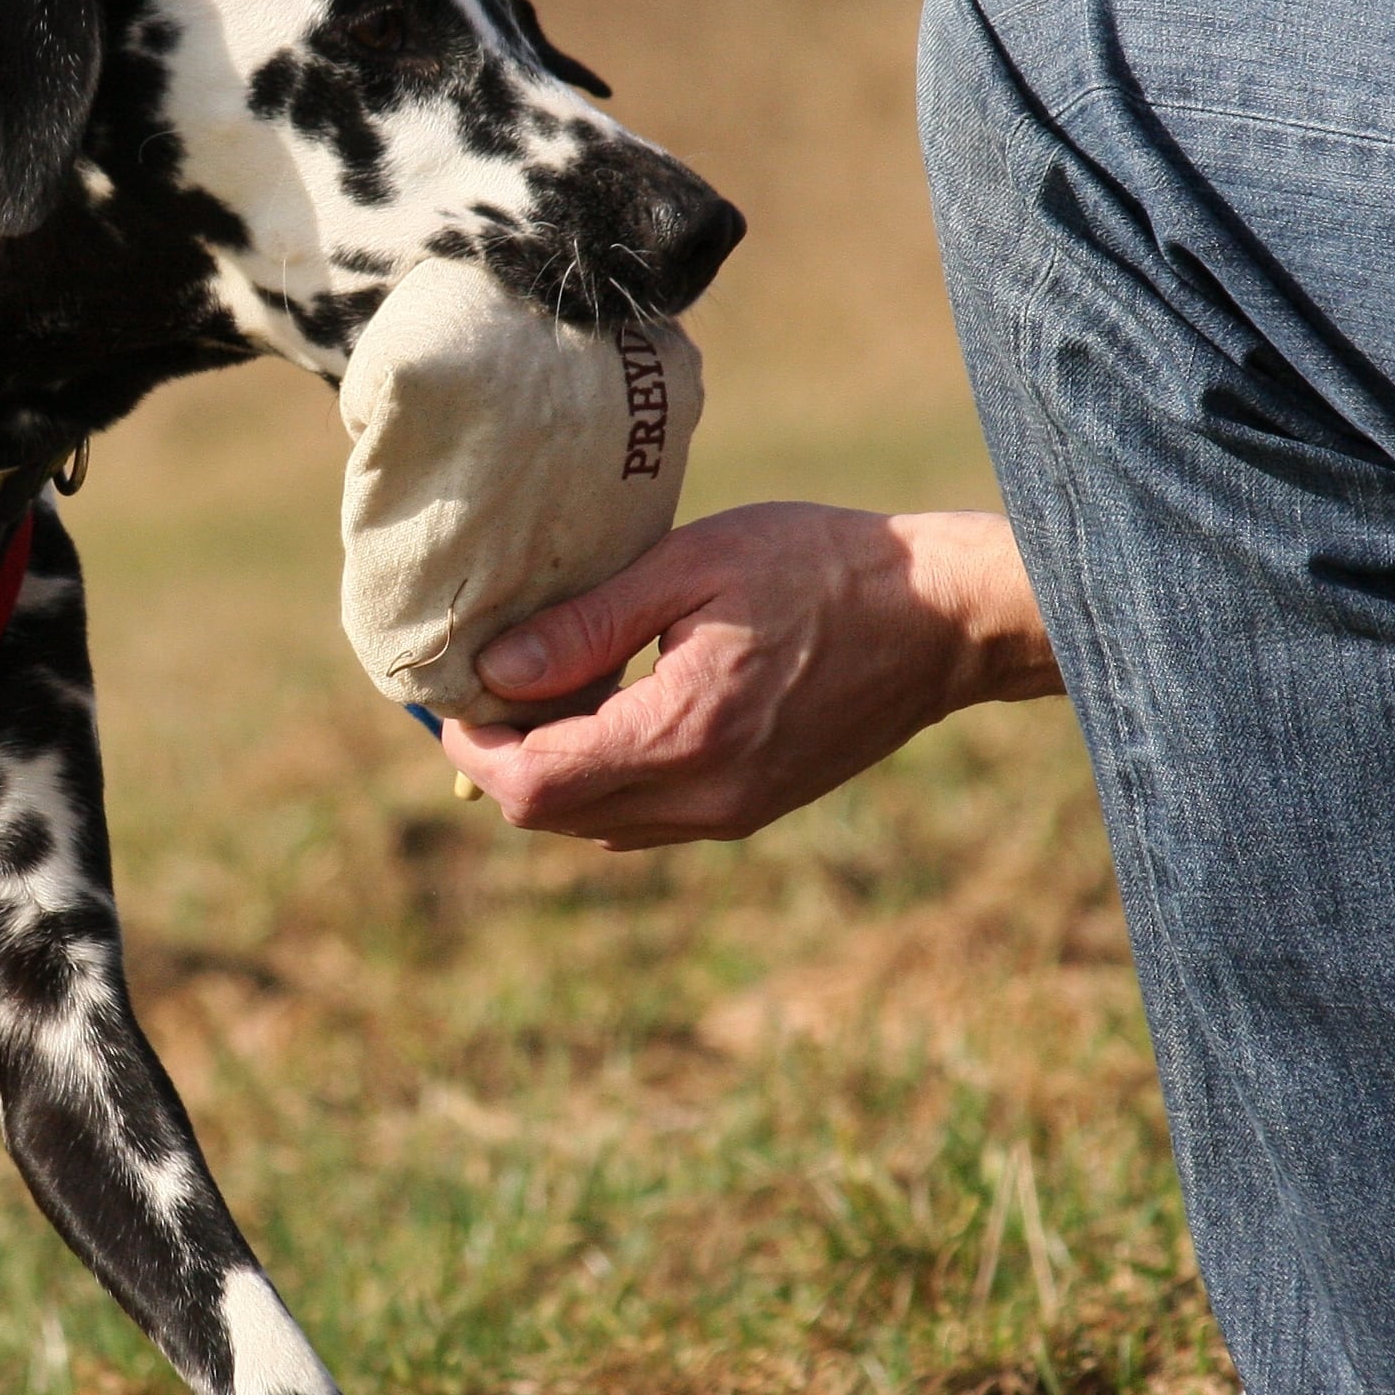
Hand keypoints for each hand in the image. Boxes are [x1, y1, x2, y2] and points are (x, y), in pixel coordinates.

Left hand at [437, 503, 1059, 848]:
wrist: (941, 620)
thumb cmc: (821, 568)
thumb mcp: (691, 567)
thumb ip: (586, 627)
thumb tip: (492, 674)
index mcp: (682, 735)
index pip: (531, 783)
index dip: (470, 746)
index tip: (453, 693)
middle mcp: (702, 798)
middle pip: (550, 816)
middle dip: (501, 757)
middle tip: (491, 683)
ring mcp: (728, 814)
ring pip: (593, 826)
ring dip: (552, 771)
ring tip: (551, 688)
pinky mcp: (748, 811)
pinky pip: (642, 820)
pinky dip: (603, 779)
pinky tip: (613, 708)